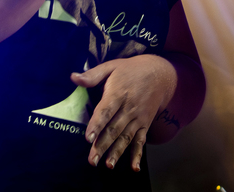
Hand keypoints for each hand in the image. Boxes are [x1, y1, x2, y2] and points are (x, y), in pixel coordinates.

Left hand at [71, 55, 176, 170]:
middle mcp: (129, 108)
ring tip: (108, 165)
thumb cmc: (131, 70)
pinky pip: (141, 141)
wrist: (159, 73)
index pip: (106, 111)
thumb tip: (73, 77)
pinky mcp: (145, 124)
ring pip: (126, 137)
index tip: (88, 138)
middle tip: (92, 160)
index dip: (97, 124)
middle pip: (114, 129)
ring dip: (117, 152)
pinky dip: (138, 154)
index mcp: (118, 93)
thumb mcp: (112, 66)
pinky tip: (134, 167)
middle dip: (102, 145)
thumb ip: (92, 75)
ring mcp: (138, 118)